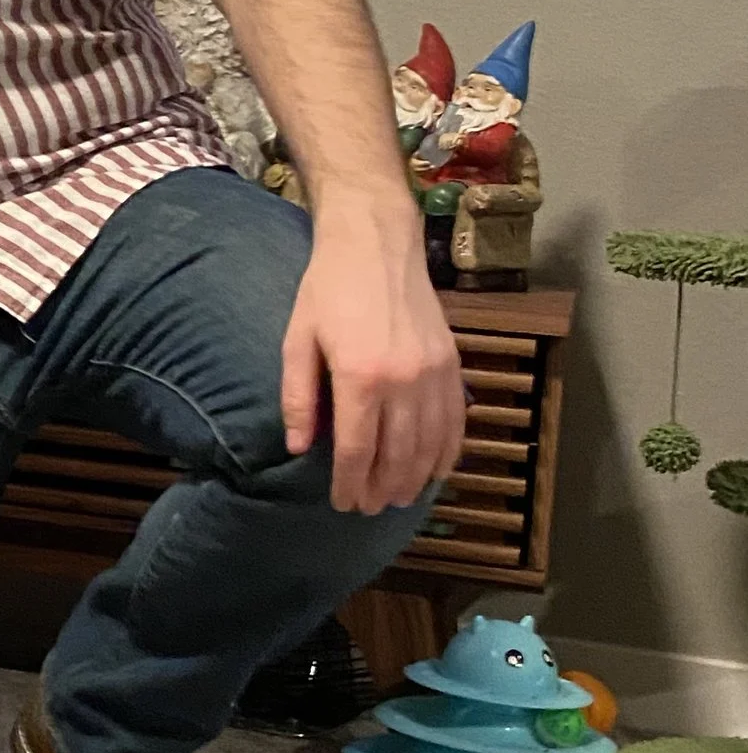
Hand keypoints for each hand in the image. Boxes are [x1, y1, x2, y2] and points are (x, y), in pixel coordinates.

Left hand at [280, 210, 465, 512]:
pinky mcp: (452, 363)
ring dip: (417, 478)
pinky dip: (448, 450)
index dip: (349, 483)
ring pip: (431, 444)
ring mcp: (433, 373)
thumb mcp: (297, 340)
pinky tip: (437, 470)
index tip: (342, 503)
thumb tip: (299, 449)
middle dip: (383, 489)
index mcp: (360, 376)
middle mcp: (403, 380)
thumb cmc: (327, 290)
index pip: (357, 450)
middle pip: (398, 455)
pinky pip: (456, 419)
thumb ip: (297, 398)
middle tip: (369, 508)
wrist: (375, 244)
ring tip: (399, 498)